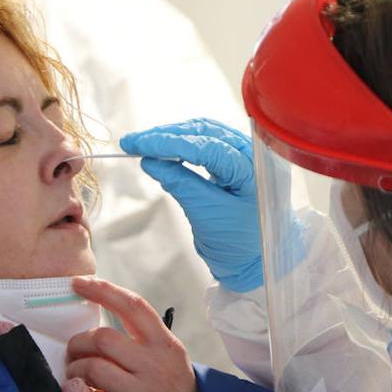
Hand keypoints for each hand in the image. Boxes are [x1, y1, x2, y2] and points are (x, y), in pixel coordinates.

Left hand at [66, 277, 213, 391]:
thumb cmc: (172, 389)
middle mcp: (155, 367)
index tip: (78, 283)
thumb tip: (98, 311)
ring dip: (76, 370)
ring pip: (93, 369)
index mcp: (165, 345)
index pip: (133, 307)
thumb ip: (140, 336)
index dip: (103, 290)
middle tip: (75, 350)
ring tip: (77, 373)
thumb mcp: (168, 355)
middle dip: (79, 343)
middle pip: (103, 339)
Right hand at [120, 118, 262, 292]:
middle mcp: (253, 155)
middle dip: (167, 135)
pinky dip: (183, 144)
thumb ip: (181, 186)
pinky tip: (164, 151)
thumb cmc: (239, 244)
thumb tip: (151, 162)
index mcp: (253, 171)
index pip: (205, 146)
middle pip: (204, 131)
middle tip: (133, 143)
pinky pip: (207, 143)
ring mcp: (246, 155)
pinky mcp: (236, 160)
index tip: (139, 145)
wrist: (257, 260)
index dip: (168, 143)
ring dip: (173, 136)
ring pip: (205, 133)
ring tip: (144, 144)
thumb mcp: (207, 216)